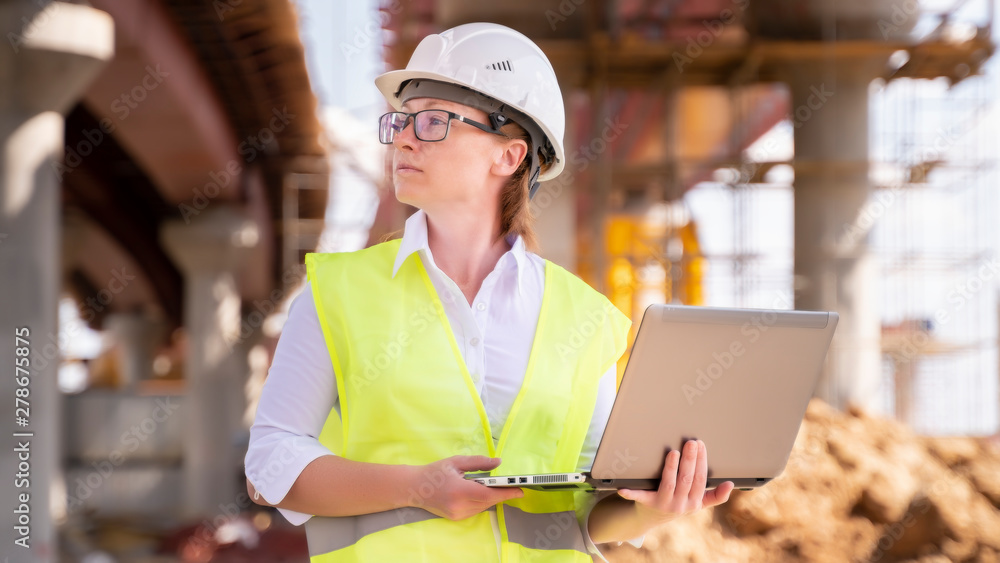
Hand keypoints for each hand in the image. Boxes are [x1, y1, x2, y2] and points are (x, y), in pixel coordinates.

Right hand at [409, 455, 523, 519]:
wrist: (414, 488)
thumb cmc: (435, 471)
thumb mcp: (456, 462)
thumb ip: (479, 462)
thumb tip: (498, 463)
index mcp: (458, 490)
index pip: (488, 494)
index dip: (506, 492)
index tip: (520, 490)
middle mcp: (458, 506)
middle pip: (488, 501)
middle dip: (502, 494)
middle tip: (514, 486)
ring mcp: (457, 514)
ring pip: (483, 507)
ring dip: (493, 498)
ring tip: (501, 488)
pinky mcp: (456, 518)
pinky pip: (476, 511)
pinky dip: (482, 502)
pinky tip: (484, 494)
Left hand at [617, 439, 733, 524]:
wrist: (650, 518)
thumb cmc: (677, 504)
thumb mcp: (697, 503)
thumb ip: (714, 496)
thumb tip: (730, 484)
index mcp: (694, 502)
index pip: (700, 479)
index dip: (702, 462)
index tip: (701, 444)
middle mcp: (680, 504)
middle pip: (687, 479)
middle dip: (690, 460)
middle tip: (690, 442)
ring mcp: (663, 504)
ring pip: (669, 484)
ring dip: (671, 468)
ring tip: (673, 452)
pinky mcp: (646, 503)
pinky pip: (640, 496)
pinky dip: (632, 492)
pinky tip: (624, 487)